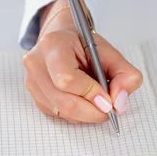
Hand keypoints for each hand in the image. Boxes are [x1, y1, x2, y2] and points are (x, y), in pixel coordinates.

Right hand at [23, 0, 142, 122]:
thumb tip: (119, 102)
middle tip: (109, 109)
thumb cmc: (84, 46)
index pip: (68, 79)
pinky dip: (77, 114)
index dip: (91, 94)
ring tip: (96, 99)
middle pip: (64, 102)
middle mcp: (36, 63)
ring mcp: (32, 81)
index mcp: (53, 45)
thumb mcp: (110, 53)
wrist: (62, 40)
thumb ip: (124, 75)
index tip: (108, 99)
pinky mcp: (34, 96)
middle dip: (93, 111)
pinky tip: (83, 99)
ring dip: (86, 114)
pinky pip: (59, 115)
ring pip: (62, 112)